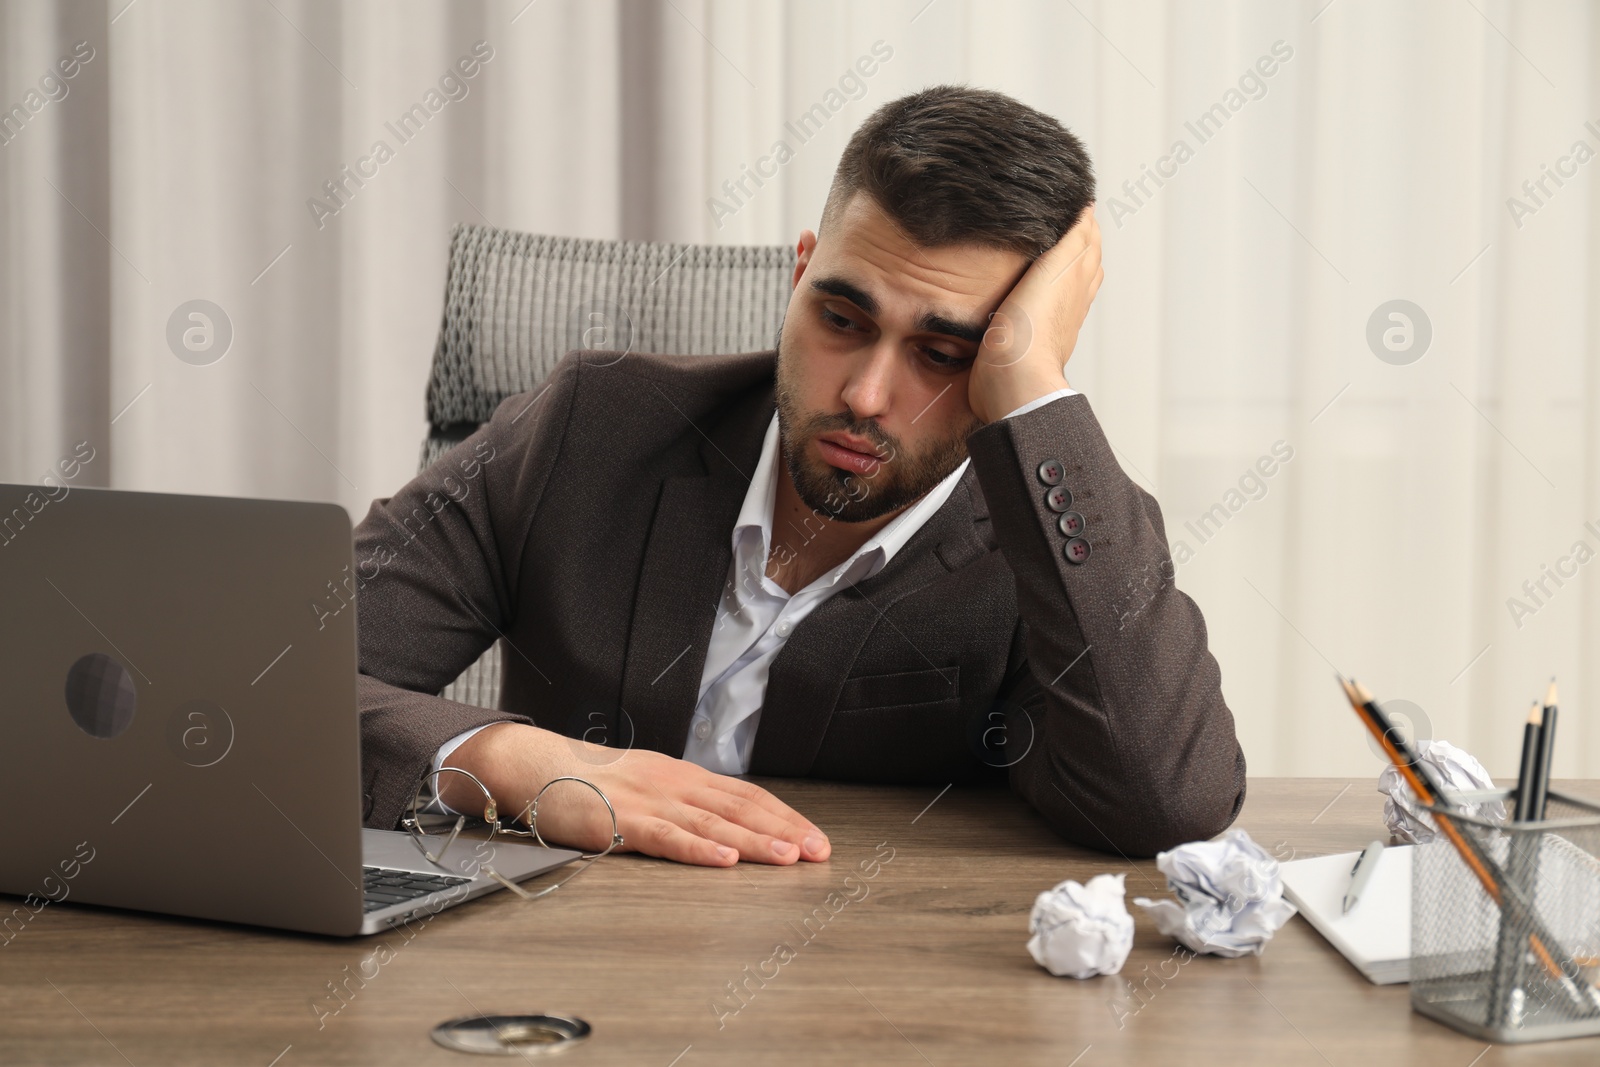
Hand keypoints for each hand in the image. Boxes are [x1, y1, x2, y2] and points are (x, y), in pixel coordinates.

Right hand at [441, 722, 830, 866]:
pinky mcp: (621, 820)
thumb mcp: (648, 783)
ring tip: (788, 857)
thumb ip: (683, 801)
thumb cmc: (588, 781)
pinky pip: (667, 837)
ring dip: (755, 841)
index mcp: (684, 775)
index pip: (746, 794)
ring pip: (713, 822)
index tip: (814, 835)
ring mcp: (650, 800)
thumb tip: (724, 821)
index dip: (783, 814)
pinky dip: (699, 849)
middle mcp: (675, 784)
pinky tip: (725, 860)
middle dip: (784, 829)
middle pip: (740, 806)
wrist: (535, 764)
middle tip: (819, 851)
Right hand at [967, 204, 1102, 423]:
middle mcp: (1070, 301)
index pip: (1089, 241)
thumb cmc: (1031, 330)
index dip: (1084, 220)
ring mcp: (1052, 320)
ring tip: (1050, 250)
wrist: (1012, 380)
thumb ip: (1073, 239)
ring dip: (1061, 266)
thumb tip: (1088, 209)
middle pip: (1081, 262)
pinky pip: (1039, 305)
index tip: (1076, 201)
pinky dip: (1039, 290)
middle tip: (1065, 220)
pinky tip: (1027, 290)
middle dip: (1077, 240)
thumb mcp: (1056, 270)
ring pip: (1063, 286)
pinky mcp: (1028, 336)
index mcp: (1078, 281)